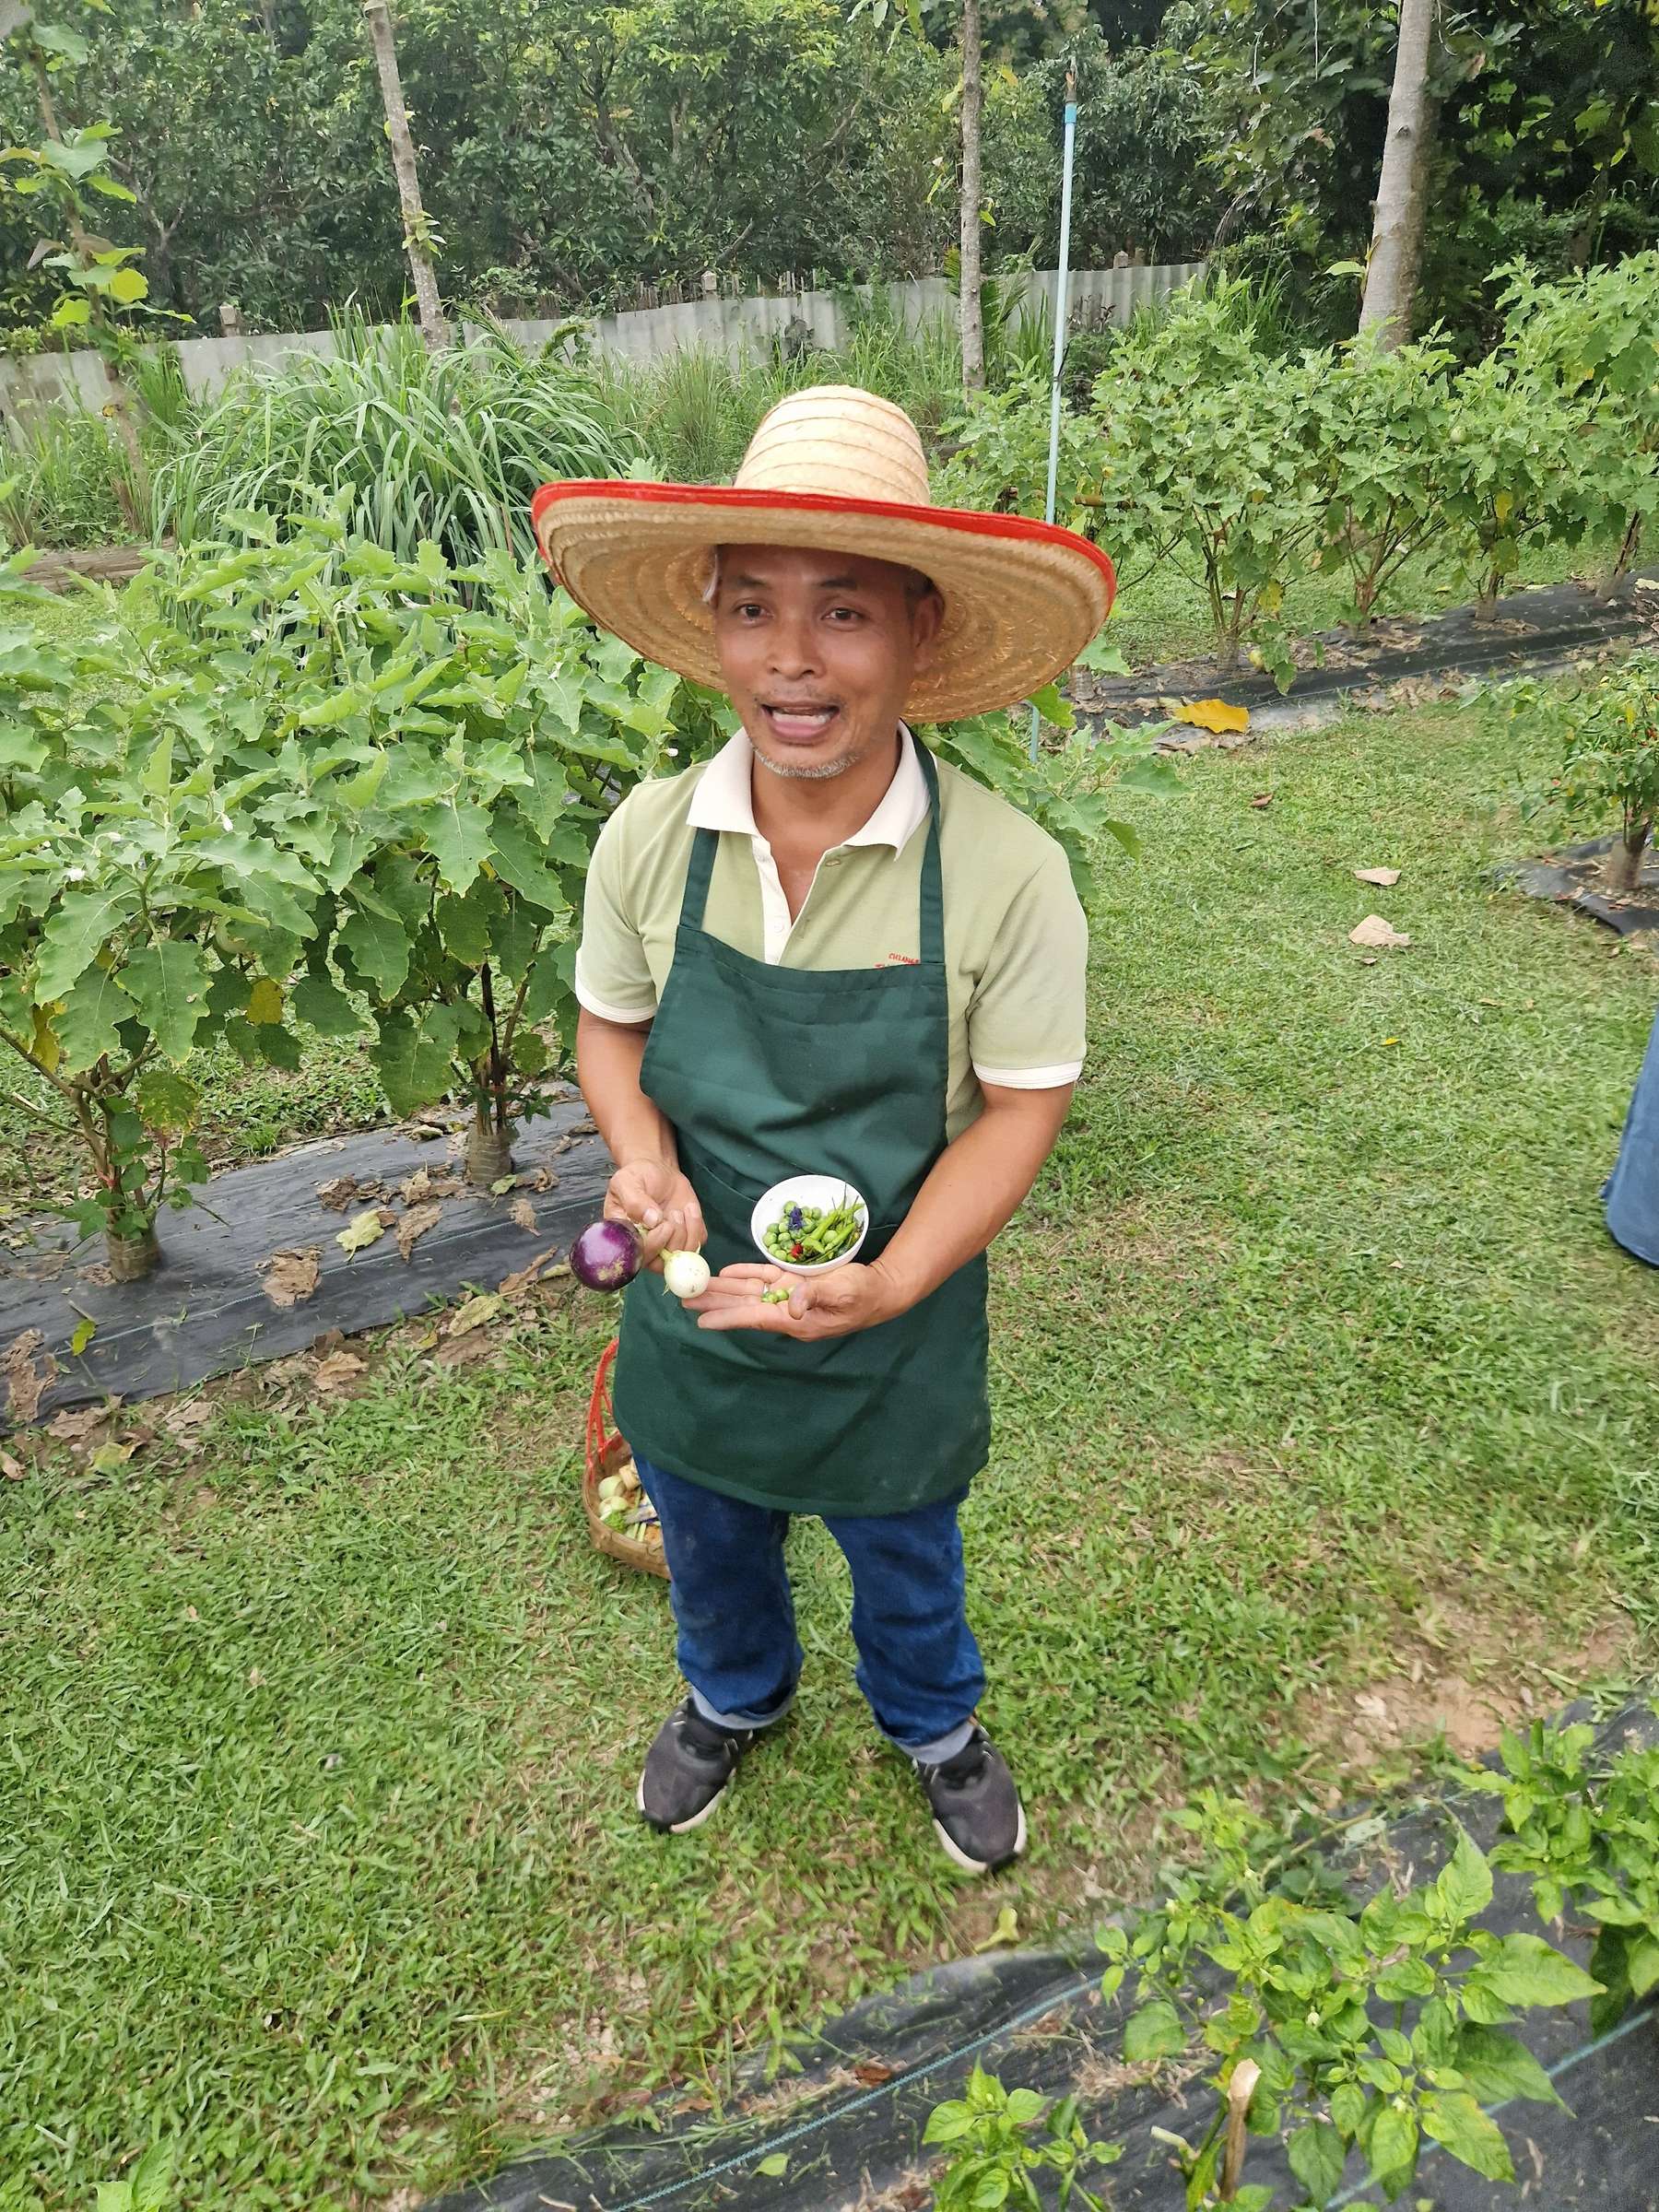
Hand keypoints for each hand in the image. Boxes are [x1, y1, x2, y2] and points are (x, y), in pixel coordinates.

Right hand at [605, 1159, 705, 1271]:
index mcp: (625, 1238)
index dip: (654, 1246)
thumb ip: (634, 1201)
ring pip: (682, 1255)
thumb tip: (651, 1221)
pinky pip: (697, 1243)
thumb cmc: (637, 1176)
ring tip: (679, 1210)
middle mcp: (645, 1247)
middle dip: (673, 1238)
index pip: (639, 1256)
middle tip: (673, 1213)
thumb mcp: (626, 1182)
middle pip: (662, 1264)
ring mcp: (666, 1244)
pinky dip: (697, 1226)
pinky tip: (689, 1209)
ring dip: (686, 1231)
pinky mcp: (685, 1238)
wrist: (657, 1170)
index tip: (664, 1225)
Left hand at [682, 1261, 905, 1340]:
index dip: (727, 1318)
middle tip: (684, 1299)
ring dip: (723, 1290)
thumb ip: (816, 1295)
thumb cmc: (865, 1294)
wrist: (882, 1288)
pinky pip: (764, 1280)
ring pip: (749, 1293)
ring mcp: (790, 1296)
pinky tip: (726, 1274)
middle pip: (744, 1306)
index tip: (701, 1322)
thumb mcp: (843, 1292)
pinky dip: (745, 1276)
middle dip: (715, 1302)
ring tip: (696, 1288)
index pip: (755, 1318)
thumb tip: (792, 1305)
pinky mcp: (795, 1284)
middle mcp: (788, 1311)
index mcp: (797, 1320)